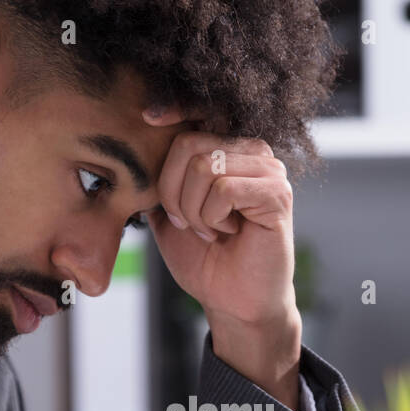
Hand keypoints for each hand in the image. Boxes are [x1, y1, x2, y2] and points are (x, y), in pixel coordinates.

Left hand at [144, 110, 302, 409]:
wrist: (233, 302)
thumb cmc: (205, 259)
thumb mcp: (168, 214)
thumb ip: (156, 180)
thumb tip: (132, 149)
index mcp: (227, 150)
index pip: (197, 113)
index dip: (173, 107)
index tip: (147, 116)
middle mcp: (252, 151)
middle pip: (189, 142)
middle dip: (171, 191)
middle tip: (186, 223)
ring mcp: (269, 170)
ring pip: (204, 165)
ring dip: (193, 210)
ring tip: (211, 230)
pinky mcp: (277, 194)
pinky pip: (225, 189)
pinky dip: (212, 218)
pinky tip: (226, 233)